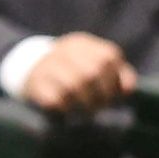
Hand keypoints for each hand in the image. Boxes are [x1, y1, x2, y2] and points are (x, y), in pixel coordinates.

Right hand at [15, 32, 136, 112]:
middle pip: (92, 73)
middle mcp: (65, 50)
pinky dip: (65, 110)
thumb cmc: (71, 71)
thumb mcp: (93, 64)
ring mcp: (48, 65)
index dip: (114, 81)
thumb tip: (129, 89)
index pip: (108, 58)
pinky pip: (55, 100)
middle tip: (98, 109)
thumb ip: (116, 74)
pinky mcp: (35, 84)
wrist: (29, 69)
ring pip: (73, 86)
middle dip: (100, 96)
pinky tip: (67, 113)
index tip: (112, 97)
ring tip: (84, 113)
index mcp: (83, 44)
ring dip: (83, 105)